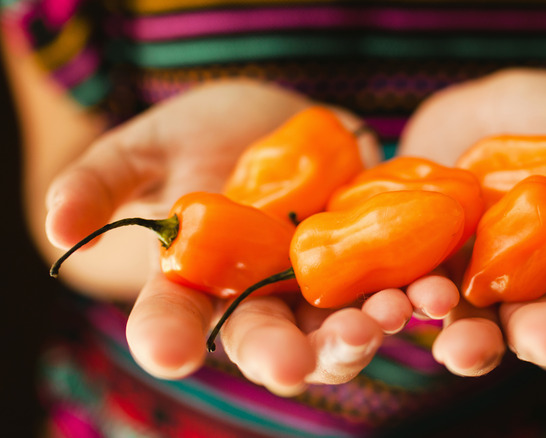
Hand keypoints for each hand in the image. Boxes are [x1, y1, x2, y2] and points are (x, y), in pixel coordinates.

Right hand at [45, 80, 414, 394]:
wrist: (286, 123)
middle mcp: (264, 299)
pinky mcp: (378, 258)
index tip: (168, 352)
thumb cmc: (209, 136)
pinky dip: (419, 294)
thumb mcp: (151, 145)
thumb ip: (104, 181)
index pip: (176, 320)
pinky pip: (401, 285)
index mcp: (203, 285)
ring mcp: (324, 284)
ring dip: (358, 334)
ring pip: (340, 326)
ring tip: (377, 325)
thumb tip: (56, 227)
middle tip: (292, 366)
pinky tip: (435, 295)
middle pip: (269, 341)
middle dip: (282, 356)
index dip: (167, 338)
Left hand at [397, 68, 545, 374]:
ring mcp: (475, 287)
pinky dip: (407, 300)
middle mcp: (533, 298)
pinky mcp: (423, 267)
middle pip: (541, 333)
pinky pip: (412, 292)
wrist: (494, 109)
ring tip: (463, 341)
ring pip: (472, 328)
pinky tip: (404, 299)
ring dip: (468, 340)